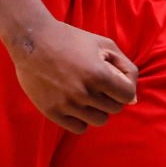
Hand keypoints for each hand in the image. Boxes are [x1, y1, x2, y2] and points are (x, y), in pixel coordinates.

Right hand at [7, 20, 137, 134]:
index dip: (124, 87)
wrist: (32, 40)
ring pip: (99, 121)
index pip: (128, 96)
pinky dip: (81, 118)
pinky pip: (79, 128)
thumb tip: (134, 101)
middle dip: (110, 96)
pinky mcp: (52, 112)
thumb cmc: (71, 39)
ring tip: (85, 92)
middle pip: (114, 109)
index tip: (113, 79)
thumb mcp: (103, 44)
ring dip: (97, 109)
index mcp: (98, 74)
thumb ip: (125, 68)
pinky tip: (74, 102)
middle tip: (96, 82)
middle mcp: (84, 93)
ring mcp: (67, 104)